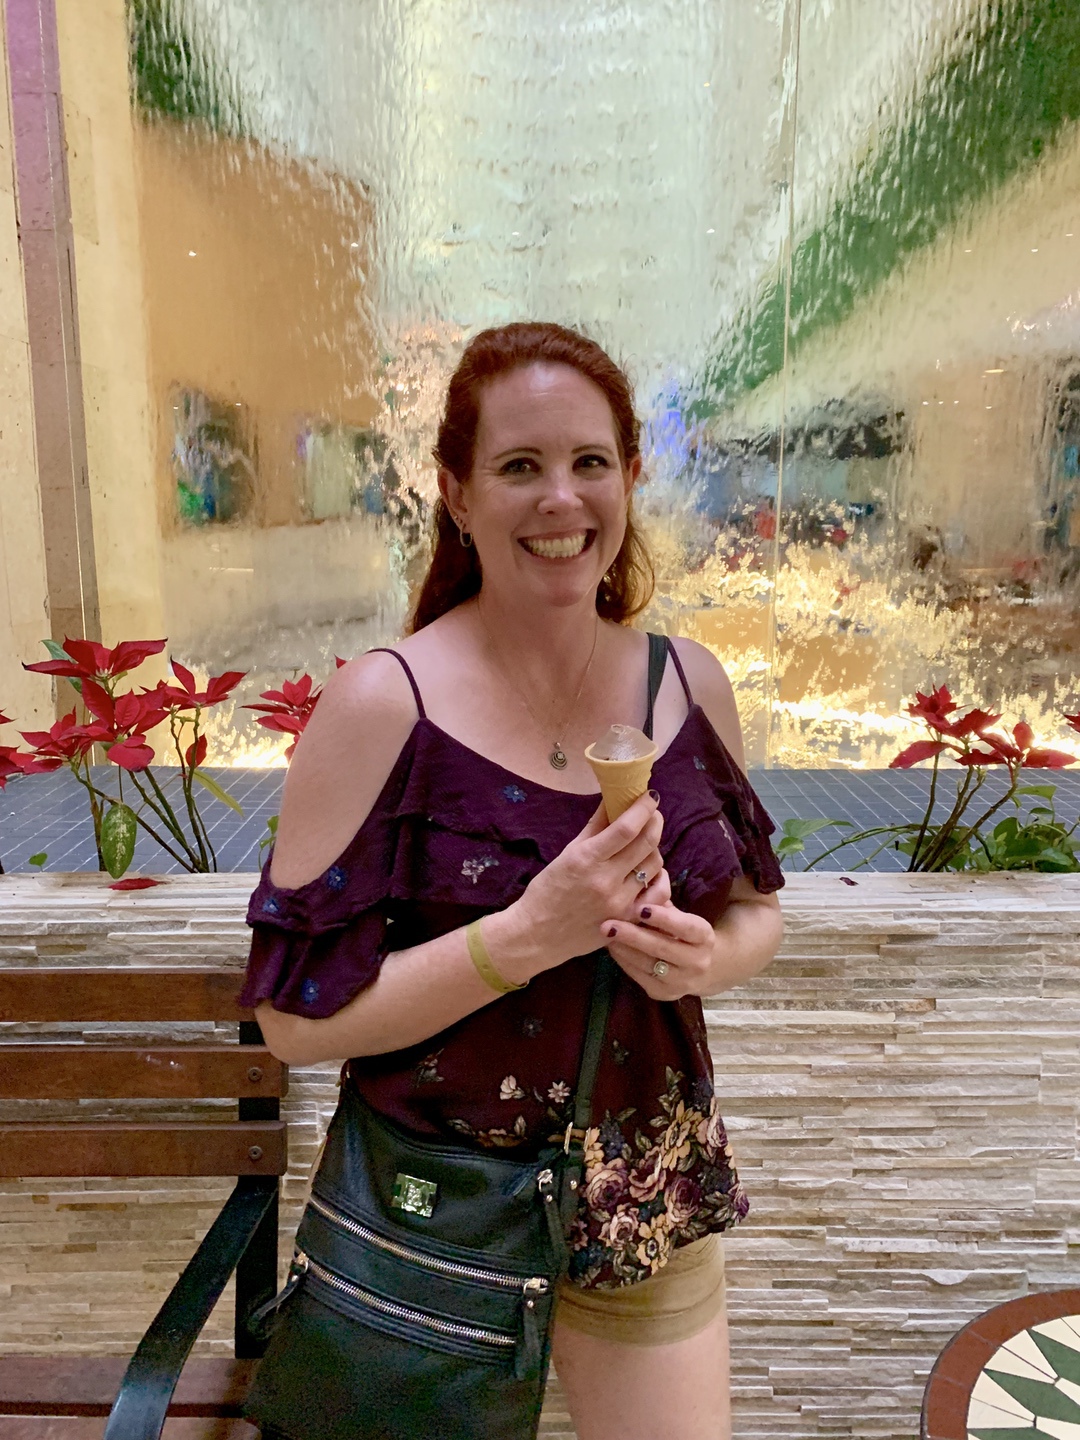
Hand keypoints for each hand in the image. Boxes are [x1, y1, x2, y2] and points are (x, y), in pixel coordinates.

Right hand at [507, 791, 665, 973]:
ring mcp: (620, 903)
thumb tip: (613, 800)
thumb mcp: (567, 854)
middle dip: (655, 822)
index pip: (626, 828)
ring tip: (644, 845)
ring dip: (654, 849)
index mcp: (587, 859)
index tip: (650, 797)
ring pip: (655, 866)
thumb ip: (594, 828)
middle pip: (647, 844)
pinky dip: (659, 878)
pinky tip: (651, 872)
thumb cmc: (548, 890)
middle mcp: (606, 881)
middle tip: (653, 814)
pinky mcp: (628, 920)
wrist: (537, 934)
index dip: (643, 808)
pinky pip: (658, 894)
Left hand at [602, 900, 717, 999]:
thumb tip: (639, 887)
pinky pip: (640, 976)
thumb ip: (663, 905)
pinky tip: (613, 948)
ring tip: (607, 934)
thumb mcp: (682, 917)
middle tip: (609, 924)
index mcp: (704, 937)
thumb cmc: (685, 933)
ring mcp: (682, 982)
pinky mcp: (665, 994)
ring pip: (648, 964)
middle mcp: (698, 962)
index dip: (664, 919)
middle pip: (663, 948)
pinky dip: (624, 961)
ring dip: (624, 949)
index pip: (686, 927)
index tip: (641, 908)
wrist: (704, 969)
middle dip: (633, 935)